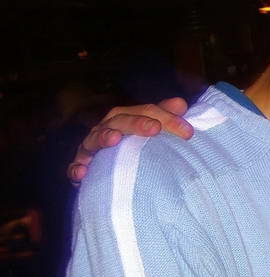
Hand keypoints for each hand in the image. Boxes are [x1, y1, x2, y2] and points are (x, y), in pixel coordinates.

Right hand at [67, 97, 192, 183]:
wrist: (109, 168)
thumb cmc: (134, 144)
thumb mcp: (151, 129)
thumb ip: (165, 116)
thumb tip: (181, 103)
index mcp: (127, 117)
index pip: (148, 111)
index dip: (168, 119)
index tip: (188, 132)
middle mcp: (108, 127)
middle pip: (121, 120)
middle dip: (137, 123)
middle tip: (155, 128)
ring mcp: (92, 146)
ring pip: (94, 139)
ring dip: (103, 137)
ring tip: (114, 139)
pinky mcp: (80, 166)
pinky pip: (74, 167)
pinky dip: (76, 168)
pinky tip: (82, 172)